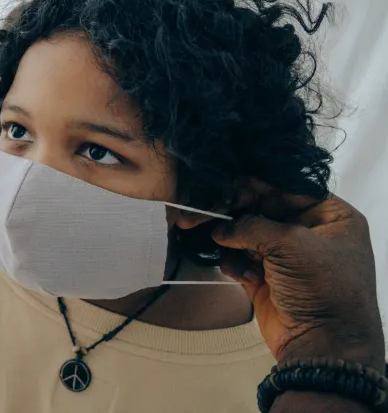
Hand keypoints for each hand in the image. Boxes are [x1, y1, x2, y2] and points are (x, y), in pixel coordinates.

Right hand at [213, 191, 384, 369]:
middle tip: (200, 215)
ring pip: (246, 234)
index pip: (286, 187)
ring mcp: (286, 256)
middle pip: (261, 209)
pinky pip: (239, 259)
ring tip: (225, 249)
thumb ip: (253, 225)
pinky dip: (235, 264)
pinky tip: (244, 276)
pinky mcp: (266, 277)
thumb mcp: (293, 244)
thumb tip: (219, 227)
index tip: (221, 187)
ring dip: (233, 242)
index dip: (254, 186)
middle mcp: (309, 231)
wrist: (324, 345)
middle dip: (234, 215)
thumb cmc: (323, 287)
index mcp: (330, 216)